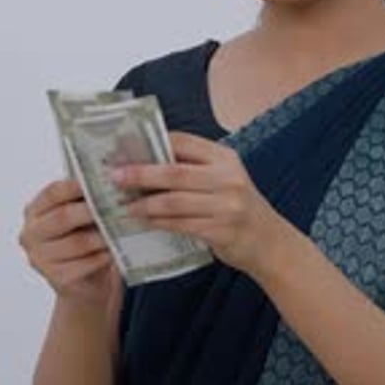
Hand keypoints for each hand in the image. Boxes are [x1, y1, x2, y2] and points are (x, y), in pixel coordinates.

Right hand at [19, 180, 115, 305]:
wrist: (86, 281)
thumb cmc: (84, 240)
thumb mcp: (81, 215)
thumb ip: (86, 199)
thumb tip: (110, 179)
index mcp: (35, 211)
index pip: (53, 193)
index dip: (76, 185)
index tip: (100, 179)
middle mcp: (31, 234)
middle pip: (63, 216)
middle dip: (92, 210)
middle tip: (116, 204)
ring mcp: (40, 258)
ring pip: (77, 242)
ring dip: (102, 234)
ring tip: (122, 227)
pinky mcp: (57, 278)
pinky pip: (85, 264)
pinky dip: (103, 256)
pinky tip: (115, 250)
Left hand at [110, 131, 286, 275]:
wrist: (270, 243)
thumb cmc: (238, 208)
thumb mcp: (224, 179)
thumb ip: (194, 168)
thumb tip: (145, 161)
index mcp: (225, 158)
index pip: (183, 142)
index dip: (152, 143)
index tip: (125, 150)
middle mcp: (228, 178)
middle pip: (174, 172)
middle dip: (140, 174)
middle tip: (114, 176)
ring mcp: (227, 205)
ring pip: (174, 201)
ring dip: (144, 204)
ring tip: (123, 206)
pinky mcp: (221, 231)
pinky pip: (180, 225)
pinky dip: (157, 223)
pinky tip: (143, 222)